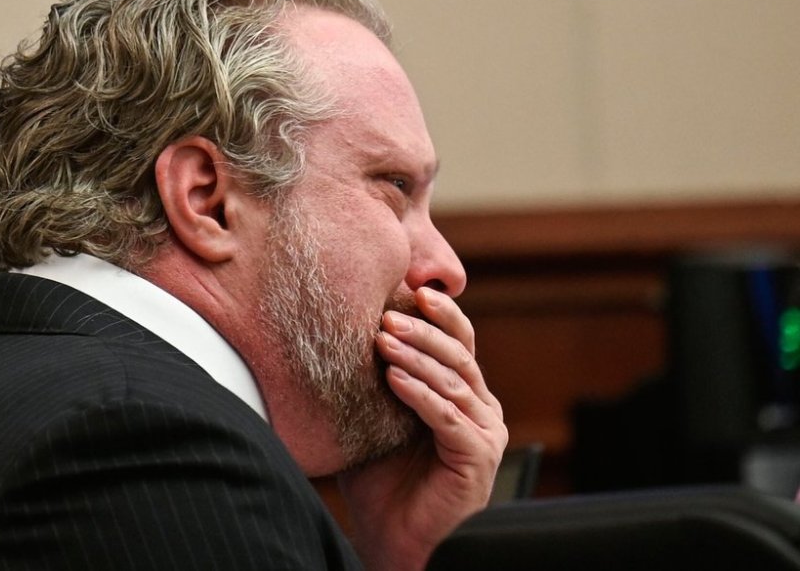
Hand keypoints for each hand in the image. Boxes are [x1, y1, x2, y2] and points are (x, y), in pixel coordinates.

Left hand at [338, 287, 507, 570]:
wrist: (392, 536)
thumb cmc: (382, 478)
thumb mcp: (377, 416)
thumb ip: (377, 377)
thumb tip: (342, 327)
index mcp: (463, 394)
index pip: (458, 342)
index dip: (440, 314)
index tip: (411, 288)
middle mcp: (481, 408)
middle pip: (459, 356)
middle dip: (424, 331)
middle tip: (388, 316)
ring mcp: (484, 433)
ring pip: (453, 382)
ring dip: (416, 358)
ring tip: (383, 341)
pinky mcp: (476, 458)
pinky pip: (447, 418)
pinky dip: (420, 395)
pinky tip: (393, 379)